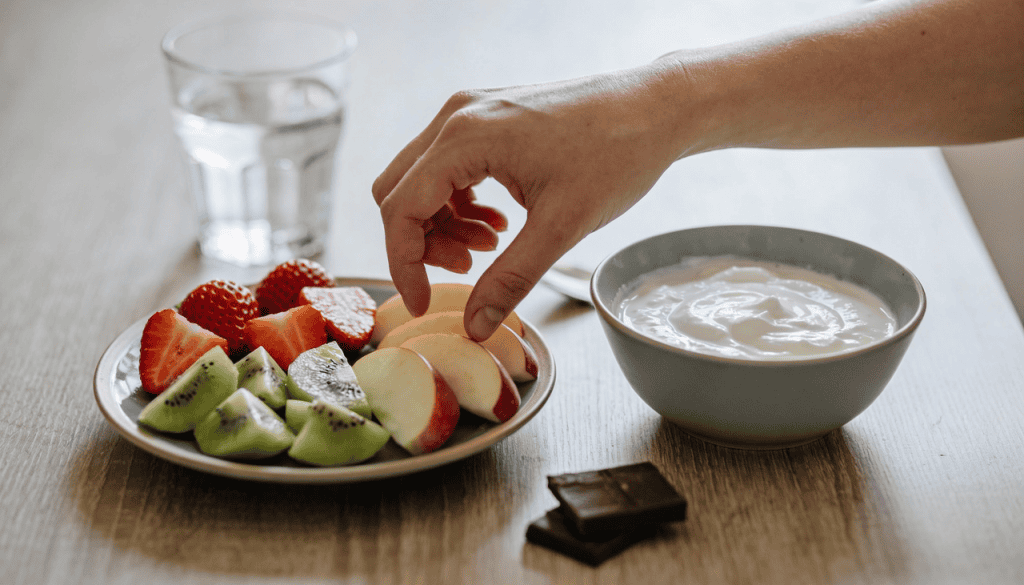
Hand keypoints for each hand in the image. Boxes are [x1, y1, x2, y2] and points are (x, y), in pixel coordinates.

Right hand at [372, 64, 686, 339]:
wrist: (656, 108)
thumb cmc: (617, 152)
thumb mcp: (562, 226)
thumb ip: (510, 279)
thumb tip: (475, 324)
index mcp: (465, 136)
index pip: (401, 208)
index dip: (405, 264)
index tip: (424, 303)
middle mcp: (457, 117)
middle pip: (399, 192)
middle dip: (421, 243)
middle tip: (466, 272)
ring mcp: (471, 114)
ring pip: (421, 182)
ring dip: (442, 225)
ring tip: (489, 250)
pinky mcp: (488, 120)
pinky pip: (447, 169)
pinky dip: (460, 205)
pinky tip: (498, 226)